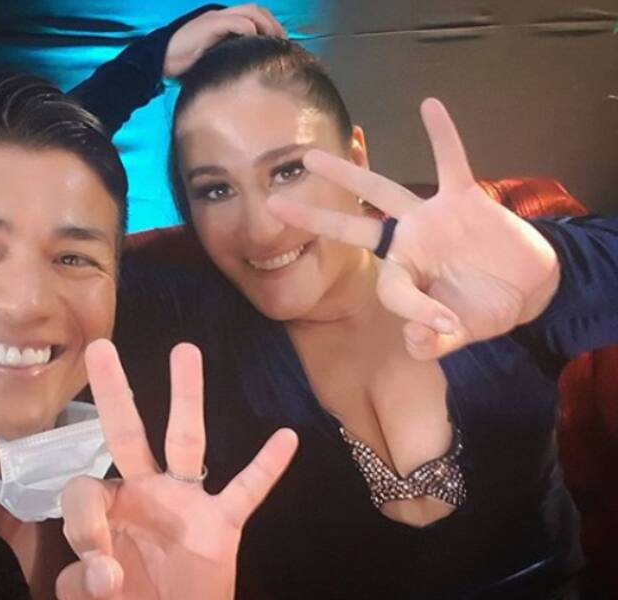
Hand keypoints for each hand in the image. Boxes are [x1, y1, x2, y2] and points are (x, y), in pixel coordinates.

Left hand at [55, 340, 297, 598]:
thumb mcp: (92, 598)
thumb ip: (85, 583)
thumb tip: (107, 573)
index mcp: (109, 510)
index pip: (85, 492)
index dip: (83, 524)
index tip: (99, 568)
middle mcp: (145, 494)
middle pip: (127, 435)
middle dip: (114, 393)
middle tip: (102, 349)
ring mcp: (186, 505)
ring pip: (186, 442)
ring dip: (186, 398)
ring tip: (185, 351)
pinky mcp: (222, 526)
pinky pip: (246, 492)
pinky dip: (265, 468)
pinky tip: (285, 438)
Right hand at [164, 4, 285, 77]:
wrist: (159, 61)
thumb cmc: (184, 66)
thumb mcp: (213, 63)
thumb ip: (230, 61)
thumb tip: (250, 75)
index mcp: (224, 24)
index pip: (254, 17)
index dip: (270, 28)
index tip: (281, 46)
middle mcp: (222, 16)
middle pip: (257, 10)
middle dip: (274, 25)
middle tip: (284, 43)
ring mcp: (216, 18)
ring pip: (251, 12)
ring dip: (267, 25)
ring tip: (275, 41)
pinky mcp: (211, 25)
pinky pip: (238, 22)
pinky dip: (251, 30)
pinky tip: (257, 42)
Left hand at [268, 98, 560, 360]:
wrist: (527, 285)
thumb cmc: (486, 307)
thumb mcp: (463, 332)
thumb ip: (438, 341)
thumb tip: (417, 341)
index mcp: (404, 276)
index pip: (391, 290)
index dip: (417, 311)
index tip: (446, 327)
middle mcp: (406, 242)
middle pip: (352, 228)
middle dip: (315, 218)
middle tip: (274, 204)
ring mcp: (430, 218)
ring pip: (382, 191)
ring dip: (350, 174)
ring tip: (312, 157)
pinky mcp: (464, 200)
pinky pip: (452, 162)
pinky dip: (443, 137)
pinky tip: (430, 106)